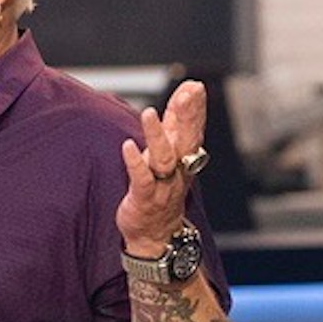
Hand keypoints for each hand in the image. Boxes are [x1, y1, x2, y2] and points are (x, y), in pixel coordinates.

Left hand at [115, 79, 207, 256]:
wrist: (155, 234)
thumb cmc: (160, 189)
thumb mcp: (169, 154)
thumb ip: (174, 125)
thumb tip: (183, 95)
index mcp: (184, 158)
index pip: (193, 129)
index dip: (195, 108)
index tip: (194, 86)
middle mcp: (178, 170)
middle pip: (185, 140)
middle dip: (188, 115)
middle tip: (188, 92)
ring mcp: (162, 185)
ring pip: (163, 158)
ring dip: (157, 134)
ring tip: (149, 112)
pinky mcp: (144, 198)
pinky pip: (141, 179)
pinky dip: (136, 163)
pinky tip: (128, 146)